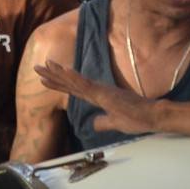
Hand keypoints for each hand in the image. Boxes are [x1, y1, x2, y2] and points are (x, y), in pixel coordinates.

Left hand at [35, 57, 155, 134]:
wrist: (152, 116)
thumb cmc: (137, 119)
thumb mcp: (114, 123)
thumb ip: (103, 121)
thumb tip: (92, 123)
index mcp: (98, 97)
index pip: (74, 90)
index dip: (59, 83)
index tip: (44, 79)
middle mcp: (97, 91)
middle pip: (70, 83)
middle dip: (53, 76)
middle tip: (37, 67)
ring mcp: (100, 91)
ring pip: (75, 80)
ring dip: (59, 73)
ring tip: (46, 65)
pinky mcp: (105, 93)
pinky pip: (86, 84)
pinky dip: (74, 77)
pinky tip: (64, 71)